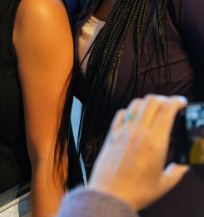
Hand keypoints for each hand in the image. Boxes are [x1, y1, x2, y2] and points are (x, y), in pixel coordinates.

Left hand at [88, 94, 188, 210]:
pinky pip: (120, 114)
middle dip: (163, 98)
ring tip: (153, 109)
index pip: (167, 110)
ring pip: (135, 104)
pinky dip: (130, 111)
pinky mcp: (111, 135)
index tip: (181, 102)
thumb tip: (182, 165)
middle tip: (169, 104)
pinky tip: (134, 118)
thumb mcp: (165, 183)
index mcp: (155, 142)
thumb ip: (177, 171)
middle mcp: (138, 133)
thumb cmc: (136, 191)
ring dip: (146, 103)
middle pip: (151, 101)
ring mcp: (123, 132)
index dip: (176, 101)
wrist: (110, 195)